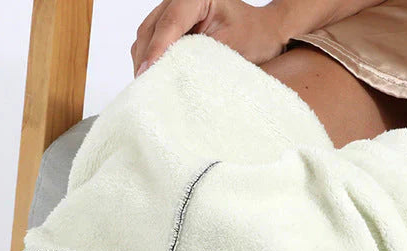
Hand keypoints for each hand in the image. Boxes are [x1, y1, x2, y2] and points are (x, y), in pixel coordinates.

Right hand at [130, 0, 290, 77]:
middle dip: (146, 58)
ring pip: (146, 33)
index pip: (170, 23)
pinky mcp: (172, 22)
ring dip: (144, 59)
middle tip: (143, 87)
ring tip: (146, 85)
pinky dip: (149, 57)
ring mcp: (174, 8)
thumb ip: (199, 57)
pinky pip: (151, 38)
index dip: (156, 50)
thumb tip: (171, 75)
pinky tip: (152, 75)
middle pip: (151, 28)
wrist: (263, 33)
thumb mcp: (229, 47)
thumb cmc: (253, 37)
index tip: (147, 73)